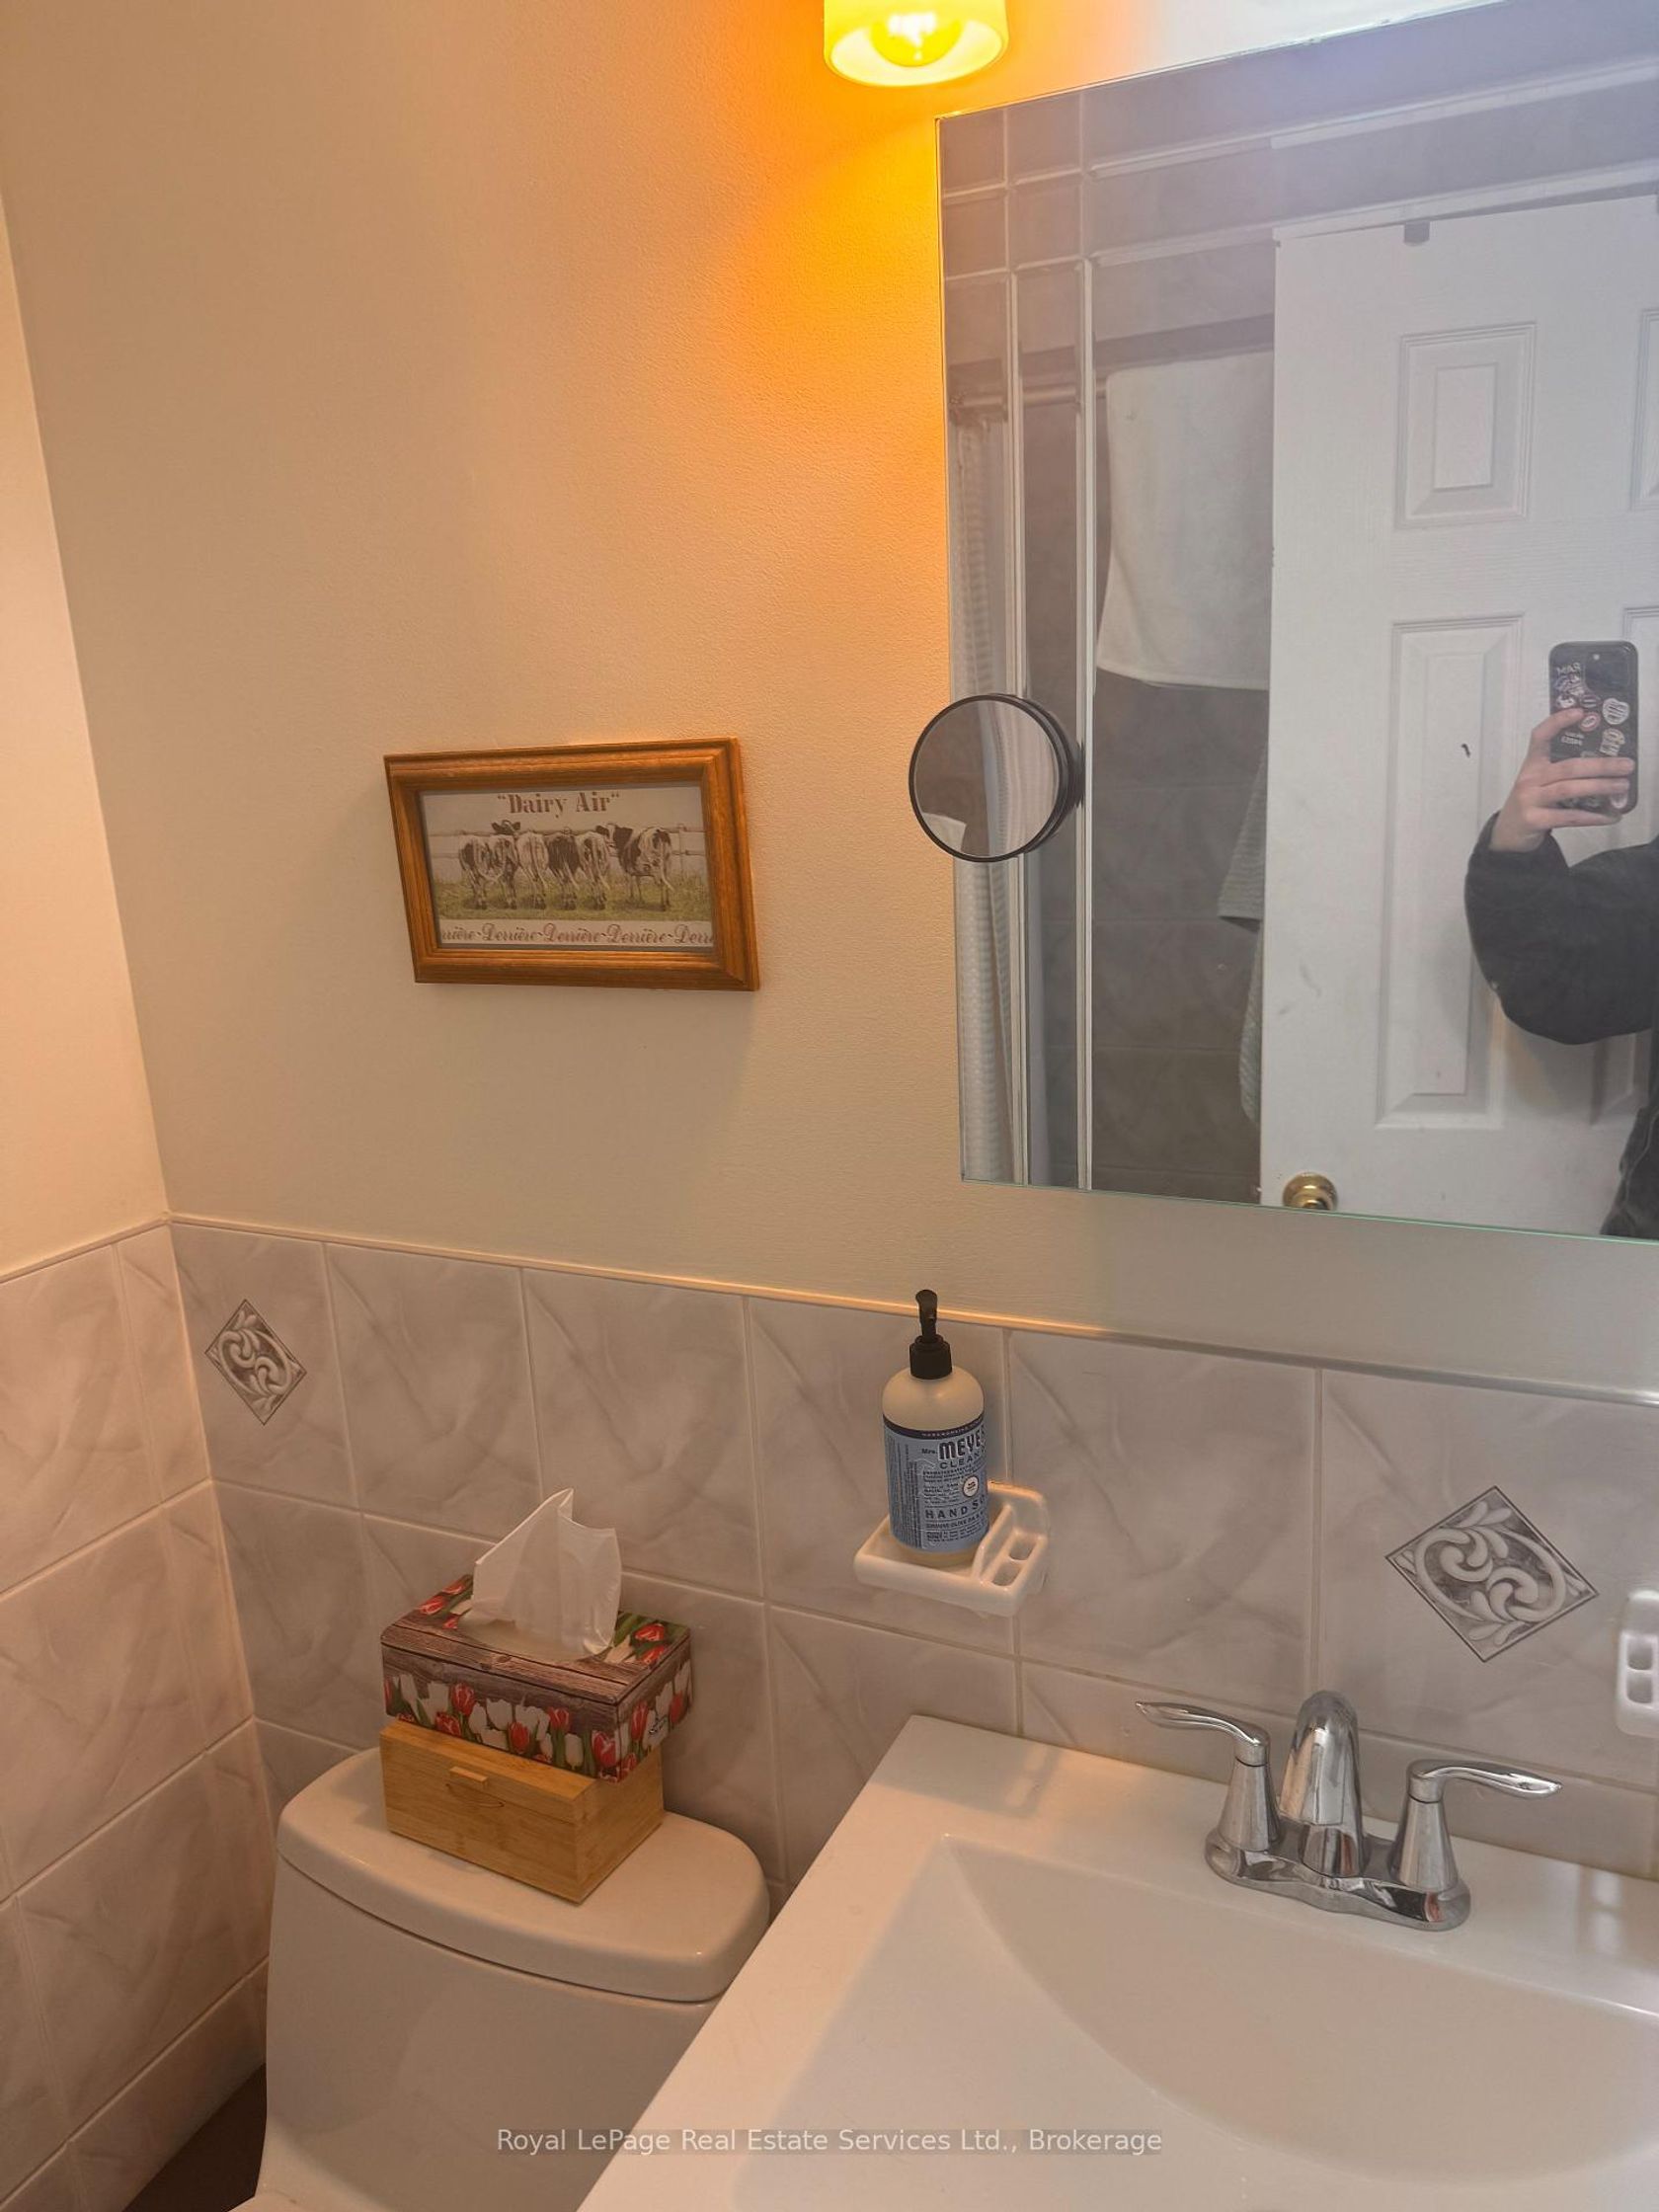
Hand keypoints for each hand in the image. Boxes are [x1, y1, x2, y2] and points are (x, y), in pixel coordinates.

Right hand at [1489, 711, 1635, 852]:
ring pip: (1569, 789)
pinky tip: (1610, 817)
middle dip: (1601, 765)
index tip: (1580, 712)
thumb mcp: (1539, 782)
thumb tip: (1606, 765)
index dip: (1557, 722)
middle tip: (1627, 765)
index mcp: (1532, 765)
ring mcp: (1530, 800)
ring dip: (1600, 787)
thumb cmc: (1532, 802)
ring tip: (1622, 786)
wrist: (1508, 834)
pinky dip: (1592, 817)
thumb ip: (1562, 772)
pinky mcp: (1534, 820)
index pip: (1540, 737)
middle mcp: (1529, 779)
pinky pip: (1568, 817)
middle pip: (1568, 767)